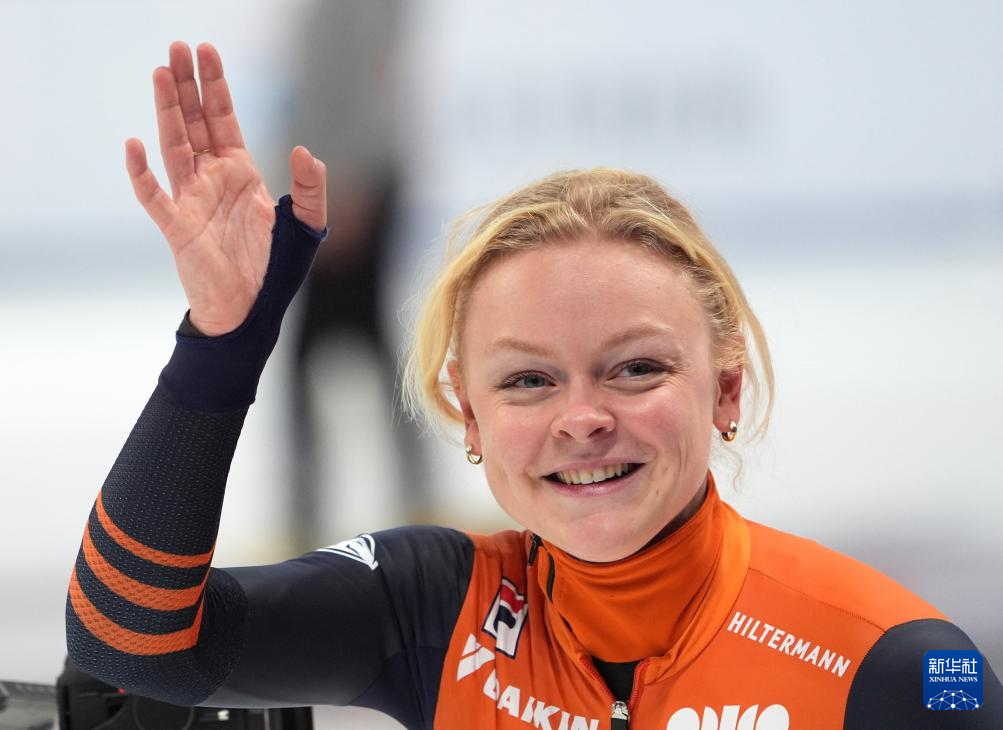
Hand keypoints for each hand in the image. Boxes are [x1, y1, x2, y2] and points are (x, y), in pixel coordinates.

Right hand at [126, 42, 326, 335]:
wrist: (250, 314)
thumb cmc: (275, 272)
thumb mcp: (305, 228)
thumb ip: (311, 190)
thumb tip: (304, 151)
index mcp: (241, 173)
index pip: (224, 119)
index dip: (216, 86)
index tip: (206, 51)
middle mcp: (212, 180)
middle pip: (194, 122)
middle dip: (187, 85)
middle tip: (176, 46)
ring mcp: (191, 200)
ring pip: (174, 145)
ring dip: (166, 111)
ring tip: (161, 73)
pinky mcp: (177, 227)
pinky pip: (154, 196)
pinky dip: (142, 172)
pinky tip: (134, 145)